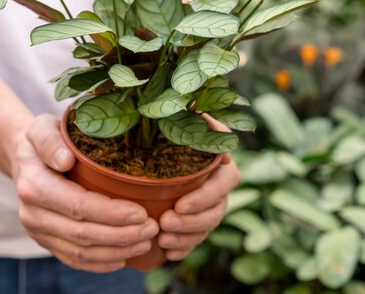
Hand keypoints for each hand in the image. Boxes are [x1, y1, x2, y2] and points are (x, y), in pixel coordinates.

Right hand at [11, 114, 158, 272]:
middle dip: (122, 235)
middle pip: (82, 233)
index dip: (112, 214)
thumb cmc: (40, 140)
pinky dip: (101, 262)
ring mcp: (39, 232)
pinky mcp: (46, 242)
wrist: (23, 158)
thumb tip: (65, 160)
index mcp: (34, 186)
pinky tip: (125, 256)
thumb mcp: (42, 128)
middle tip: (152, 228)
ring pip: (80, 252)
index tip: (141, 213)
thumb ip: (51, 141)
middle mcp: (33, 214)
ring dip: (116, 251)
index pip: (78, 206)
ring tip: (146, 242)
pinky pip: (74, 259)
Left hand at [157, 115, 240, 260]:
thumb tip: (196, 113)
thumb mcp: (167, 116)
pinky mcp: (197, 219)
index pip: (225, 179)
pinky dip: (183, 248)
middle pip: (218, 207)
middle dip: (194, 220)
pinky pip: (197, 239)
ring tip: (163, 240)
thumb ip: (185, 114)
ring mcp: (210, 202)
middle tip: (166, 223)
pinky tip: (168, 252)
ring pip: (208, 225)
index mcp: (217, 157)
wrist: (139, 146)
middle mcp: (219, 180)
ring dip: (188, 236)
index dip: (205, 196)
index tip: (179, 205)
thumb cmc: (155, 126)